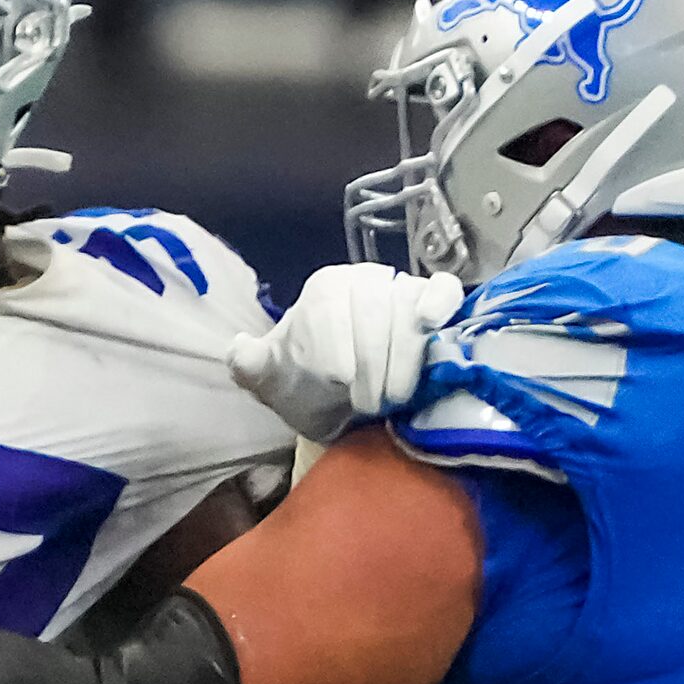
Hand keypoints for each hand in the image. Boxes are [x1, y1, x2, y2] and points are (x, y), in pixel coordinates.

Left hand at [228, 263, 464, 442]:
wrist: (344, 401)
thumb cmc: (308, 386)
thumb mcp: (271, 380)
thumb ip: (250, 363)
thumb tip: (240, 348)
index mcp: (325, 289)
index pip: (331, 307)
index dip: (337, 348)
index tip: (339, 384)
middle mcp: (365, 279)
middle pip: (374, 309)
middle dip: (372, 363)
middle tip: (370, 404)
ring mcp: (401, 289)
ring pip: (409, 308)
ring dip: (405, 357)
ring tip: (396, 397)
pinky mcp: (434, 303)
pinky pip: (443, 290)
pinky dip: (441, 303)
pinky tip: (432, 325)